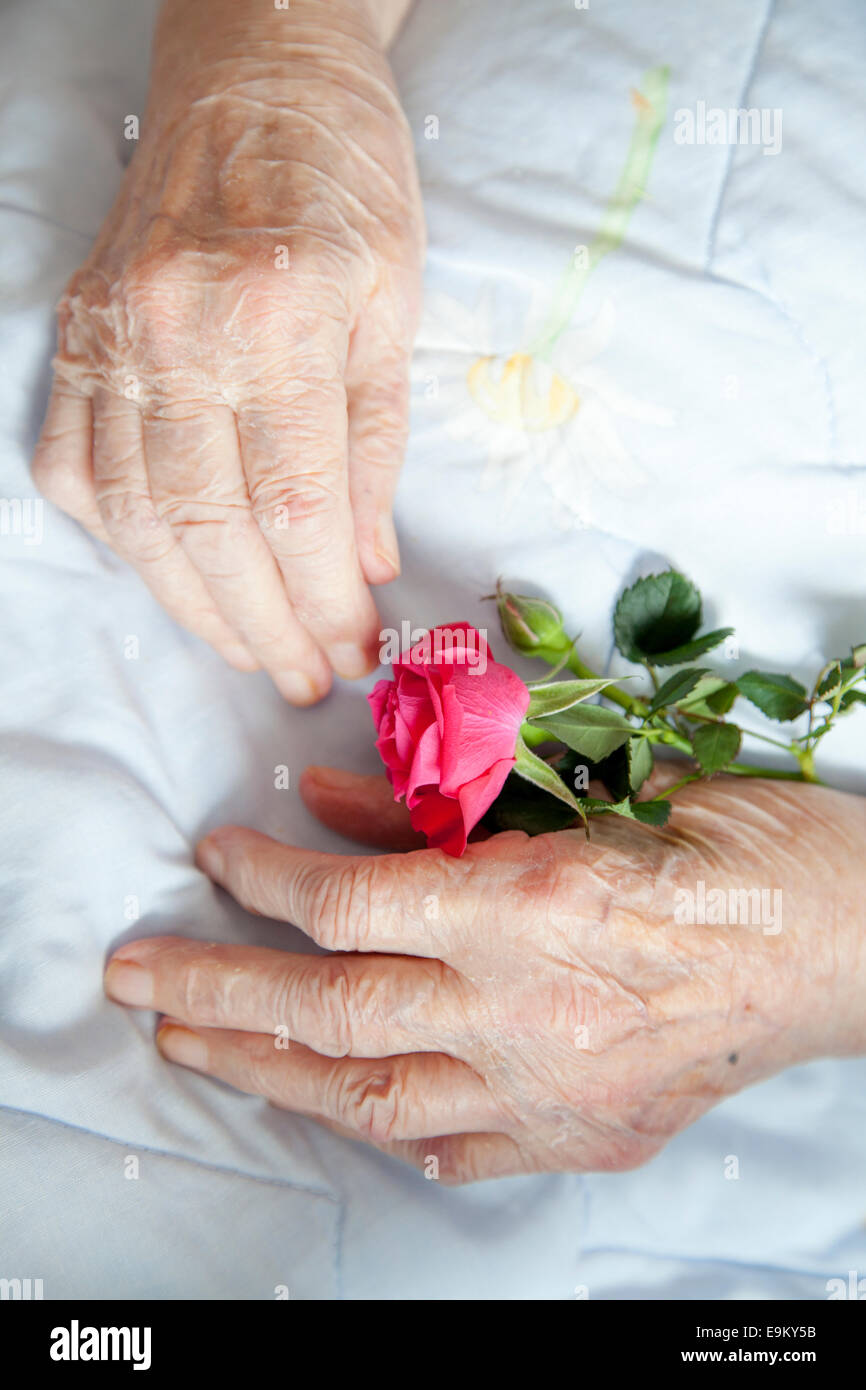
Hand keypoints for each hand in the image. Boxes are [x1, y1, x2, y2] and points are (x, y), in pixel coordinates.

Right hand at [32, 0, 424, 702]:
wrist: (253, 72)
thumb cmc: (345, 179)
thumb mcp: (395, 303)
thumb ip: (375, 443)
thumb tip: (365, 564)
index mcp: (278, 317)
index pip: (295, 510)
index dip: (323, 603)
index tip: (355, 650)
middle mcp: (178, 331)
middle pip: (210, 533)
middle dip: (265, 628)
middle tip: (305, 676)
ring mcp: (112, 334)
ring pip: (138, 517)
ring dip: (194, 604)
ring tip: (251, 646)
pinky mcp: (76, 333)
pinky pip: (75, 466)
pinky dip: (121, 538)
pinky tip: (170, 571)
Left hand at [104, 768, 865, 1182]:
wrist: (861, 944)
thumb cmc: (748, 844)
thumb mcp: (596, 790)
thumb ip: (452, 805)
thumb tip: (329, 802)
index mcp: (538, 906)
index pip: (352, 902)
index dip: (265, 878)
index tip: (215, 858)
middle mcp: (534, 1011)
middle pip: (332, 1011)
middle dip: (214, 993)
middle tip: (134, 977)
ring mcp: (558, 1092)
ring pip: (372, 1096)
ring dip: (267, 1073)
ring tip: (189, 1047)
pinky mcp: (588, 1135)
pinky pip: (460, 1151)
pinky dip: (390, 1126)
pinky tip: (345, 1111)